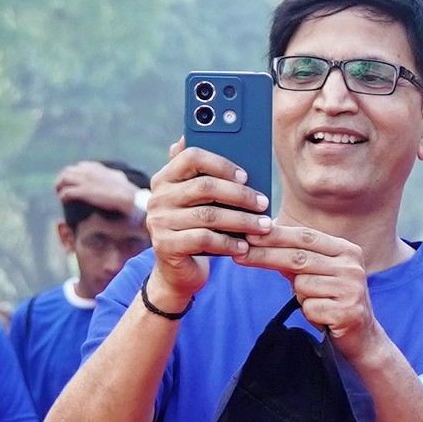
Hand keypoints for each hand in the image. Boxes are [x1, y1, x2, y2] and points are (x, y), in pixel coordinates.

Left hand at [53, 159, 141, 217]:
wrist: (127, 197)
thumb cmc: (126, 189)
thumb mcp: (118, 177)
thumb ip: (112, 174)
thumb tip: (117, 175)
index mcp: (95, 167)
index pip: (78, 167)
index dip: (73, 174)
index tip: (72, 182)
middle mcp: (87, 171)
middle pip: (67, 172)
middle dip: (62, 180)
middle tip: (61, 189)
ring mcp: (84, 181)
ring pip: (63, 180)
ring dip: (59, 187)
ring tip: (60, 194)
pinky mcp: (83, 192)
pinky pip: (66, 192)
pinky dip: (63, 196)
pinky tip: (63, 201)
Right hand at [144, 142, 271, 302]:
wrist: (178, 269)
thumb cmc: (198, 229)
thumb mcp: (201, 204)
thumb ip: (210, 179)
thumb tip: (238, 152)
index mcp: (166, 178)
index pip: (191, 156)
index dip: (221, 164)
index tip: (245, 176)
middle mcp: (158, 197)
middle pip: (204, 187)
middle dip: (240, 195)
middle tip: (264, 203)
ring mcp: (159, 221)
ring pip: (208, 215)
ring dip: (242, 220)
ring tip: (263, 226)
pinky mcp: (165, 246)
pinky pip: (204, 239)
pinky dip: (228, 243)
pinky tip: (245, 246)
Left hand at [236, 221, 377, 361]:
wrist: (363, 336)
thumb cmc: (334, 301)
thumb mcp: (318, 274)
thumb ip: (296, 258)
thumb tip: (260, 242)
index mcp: (346, 250)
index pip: (305, 237)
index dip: (275, 235)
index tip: (249, 234)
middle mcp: (351, 266)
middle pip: (299, 257)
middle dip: (265, 255)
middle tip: (239, 255)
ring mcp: (351, 289)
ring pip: (302, 285)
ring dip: (300, 296)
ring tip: (317, 302)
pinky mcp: (346, 311)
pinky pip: (309, 307)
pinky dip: (310, 313)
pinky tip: (323, 316)